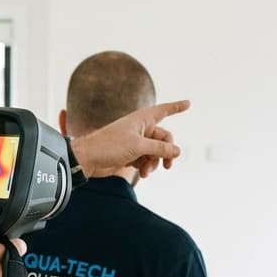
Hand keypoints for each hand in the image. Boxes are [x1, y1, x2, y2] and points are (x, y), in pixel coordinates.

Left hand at [72, 99, 189, 178]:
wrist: (87, 159)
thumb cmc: (109, 146)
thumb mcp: (138, 146)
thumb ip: (160, 148)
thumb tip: (177, 151)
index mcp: (141, 119)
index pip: (163, 111)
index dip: (176, 107)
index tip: (189, 103)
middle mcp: (140, 129)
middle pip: (164, 139)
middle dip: (166, 152)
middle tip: (168, 166)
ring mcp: (135, 142)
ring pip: (155, 152)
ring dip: (154, 162)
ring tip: (146, 172)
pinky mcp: (129, 154)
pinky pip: (146, 160)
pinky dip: (146, 167)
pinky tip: (141, 173)